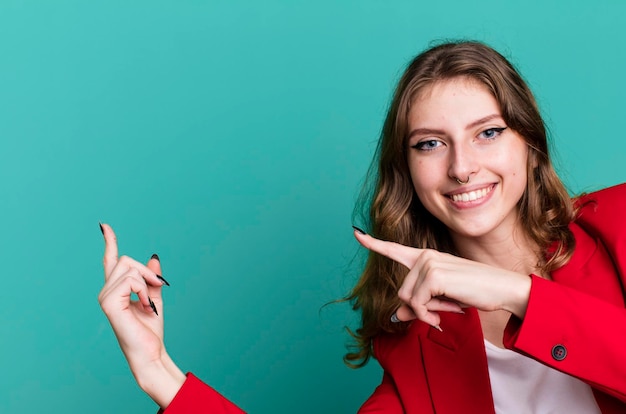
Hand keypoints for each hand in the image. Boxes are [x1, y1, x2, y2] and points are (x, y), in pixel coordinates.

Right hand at [98, 224, 184, 407]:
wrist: (150, 352)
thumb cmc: (150, 330)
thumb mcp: (154, 297)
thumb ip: (152, 278)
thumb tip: (153, 257)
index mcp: (116, 289)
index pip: (110, 261)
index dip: (109, 242)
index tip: (105, 226)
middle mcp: (106, 291)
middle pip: (126, 259)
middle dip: (146, 271)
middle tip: (158, 287)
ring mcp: (105, 297)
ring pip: (129, 268)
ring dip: (147, 283)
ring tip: (149, 303)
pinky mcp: (109, 303)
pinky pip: (131, 281)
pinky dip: (143, 290)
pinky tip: (145, 306)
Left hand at [353, 230, 530, 327]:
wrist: (503, 289)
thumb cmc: (475, 292)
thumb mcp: (441, 301)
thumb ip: (418, 306)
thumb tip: (396, 317)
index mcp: (426, 257)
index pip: (394, 249)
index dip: (373, 244)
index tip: (356, 234)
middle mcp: (424, 256)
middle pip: (402, 293)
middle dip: (421, 307)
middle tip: (445, 307)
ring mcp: (428, 263)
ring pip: (408, 300)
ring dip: (427, 312)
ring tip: (449, 307)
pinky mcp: (433, 275)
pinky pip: (418, 304)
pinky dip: (430, 314)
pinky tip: (448, 311)